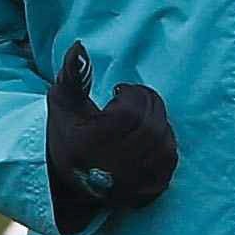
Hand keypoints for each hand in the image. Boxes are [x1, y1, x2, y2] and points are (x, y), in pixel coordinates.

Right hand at [45, 43, 177, 232]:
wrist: (67, 181)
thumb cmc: (68, 134)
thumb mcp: (63, 102)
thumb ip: (74, 73)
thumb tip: (79, 45)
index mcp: (95, 140)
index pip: (132, 108)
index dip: (130, 93)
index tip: (118, 92)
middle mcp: (117, 162)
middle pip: (151, 122)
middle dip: (145, 104)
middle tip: (132, 103)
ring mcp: (136, 178)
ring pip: (164, 137)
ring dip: (155, 122)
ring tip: (137, 121)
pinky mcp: (150, 189)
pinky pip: (171, 157)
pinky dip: (163, 143)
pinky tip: (146, 140)